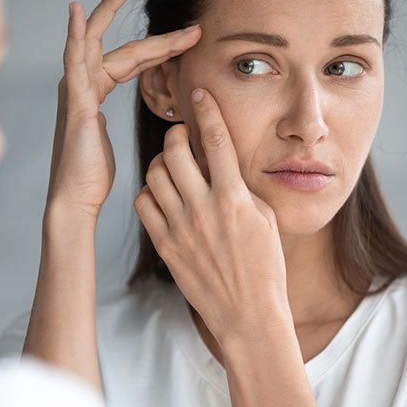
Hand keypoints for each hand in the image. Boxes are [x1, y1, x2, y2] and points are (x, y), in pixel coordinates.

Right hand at [47, 0, 201, 218]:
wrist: (75, 200)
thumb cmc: (94, 177)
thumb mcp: (118, 143)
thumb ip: (132, 126)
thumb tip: (170, 124)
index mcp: (93, 94)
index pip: (129, 60)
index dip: (160, 46)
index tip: (190, 36)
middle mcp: (81, 86)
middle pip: (111, 43)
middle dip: (129, 15)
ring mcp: (74, 92)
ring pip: (93, 42)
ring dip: (106, 10)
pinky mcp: (73, 102)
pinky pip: (74, 60)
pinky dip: (74, 35)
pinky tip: (77, 13)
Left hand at [134, 88, 290, 344]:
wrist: (248, 314)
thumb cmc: (264, 266)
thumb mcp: (264, 218)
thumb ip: (240, 186)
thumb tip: (220, 162)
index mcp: (234, 198)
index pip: (215, 139)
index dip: (206, 109)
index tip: (199, 93)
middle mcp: (204, 208)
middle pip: (174, 150)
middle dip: (176, 134)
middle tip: (182, 136)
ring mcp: (180, 227)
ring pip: (154, 174)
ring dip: (161, 162)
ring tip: (173, 168)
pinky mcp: (164, 245)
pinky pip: (143, 203)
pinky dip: (150, 192)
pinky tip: (163, 196)